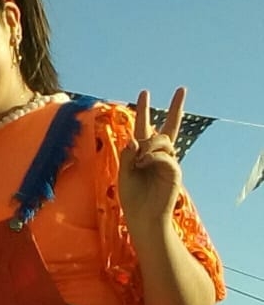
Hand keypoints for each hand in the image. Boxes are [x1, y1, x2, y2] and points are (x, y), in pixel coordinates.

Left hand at [118, 87, 184, 230]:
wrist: (142, 216)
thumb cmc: (131, 197)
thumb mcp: (123, 173)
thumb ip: (126, 155)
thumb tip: (134, 139)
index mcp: (142, 153)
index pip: (144, 127)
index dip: (145, 110)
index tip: (145, 93)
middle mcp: (158, 154)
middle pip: (169, 127)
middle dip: (176, 107)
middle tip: (181, 89)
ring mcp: (168, 161)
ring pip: (162, 140)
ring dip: (149, 146)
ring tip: (140, 161)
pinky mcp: (174, 170)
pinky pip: (164, 155)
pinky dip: (153, 157)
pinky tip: (145, 164)